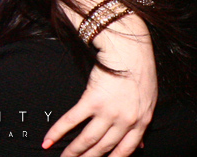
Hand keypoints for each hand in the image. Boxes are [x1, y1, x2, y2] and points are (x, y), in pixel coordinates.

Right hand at [43, 15, 156, 156]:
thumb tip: (141, 145)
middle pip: (103, 148)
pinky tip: (48, 141)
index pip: (125, 151)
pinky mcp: (92, 99)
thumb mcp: (149, 100)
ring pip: (87, 140)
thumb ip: (142, 124)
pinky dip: (57, 132)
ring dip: (72, 152)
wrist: (130, 49)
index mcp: (141, 120)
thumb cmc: (141, 72)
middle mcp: (125, 119)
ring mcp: (108, 110)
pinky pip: (71, 120)